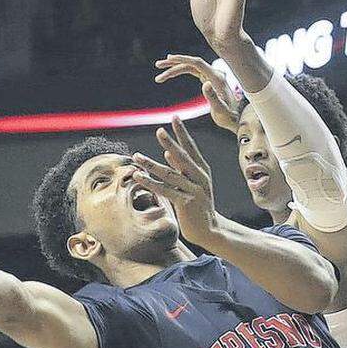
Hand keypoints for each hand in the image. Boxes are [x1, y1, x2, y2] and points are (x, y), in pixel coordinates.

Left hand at [132, 117, 217, 246]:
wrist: (209, 230)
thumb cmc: (198, 206)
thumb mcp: (192, 185)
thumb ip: (181, 169)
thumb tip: (168, 153)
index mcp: (202, 171)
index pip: (191, 148)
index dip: (182, 133)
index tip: (175, 117)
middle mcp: (200, 178)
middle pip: (182, 157)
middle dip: (170, 143)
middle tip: (159, 131)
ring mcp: (194, 190)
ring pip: (169, 174)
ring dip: (151, 165)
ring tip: (137, 157)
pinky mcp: (186, 202)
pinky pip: (165, 190)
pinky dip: (150, 182)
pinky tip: (138, 176)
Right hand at [154, 53, 241, 132]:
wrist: (236, 119)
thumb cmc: (228, 117)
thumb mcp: (220, 109)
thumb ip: (213, 97)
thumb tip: (205, 84)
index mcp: (216, 77)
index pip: (196, 63)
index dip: (182, 60)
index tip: (167, 59)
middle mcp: (214, 74)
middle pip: (191, 63)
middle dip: (174, 64)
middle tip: (158, 65)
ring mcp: (211, 76)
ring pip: (190, 67)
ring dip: (174, 69)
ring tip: (159, 76)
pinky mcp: (209, 80)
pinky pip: (193, 72)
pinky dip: (180, 72)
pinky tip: (171, 74)